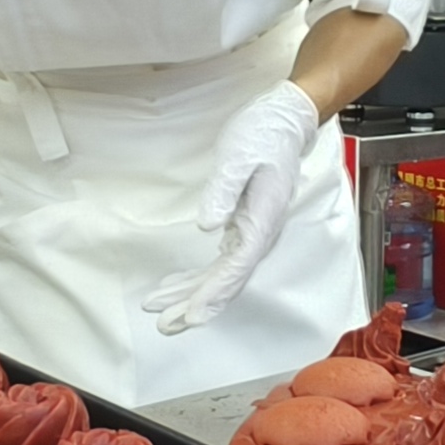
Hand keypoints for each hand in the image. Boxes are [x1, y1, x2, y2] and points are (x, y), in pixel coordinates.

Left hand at [144, 82, 323, 335]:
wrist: (286, 120)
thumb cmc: (265, 134)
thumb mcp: (238, 155)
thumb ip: (224, 191)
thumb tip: (207, 225)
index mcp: (262, 220)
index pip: (236, 268)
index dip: (212, 295)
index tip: (189, 316)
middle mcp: (261, 233)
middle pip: (227, 281)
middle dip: (195, 304)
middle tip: (163, 324)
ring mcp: (253, 232)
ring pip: (222, 275)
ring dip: (191, 293)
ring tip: (158, 306)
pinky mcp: (245, 226)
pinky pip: (221, 262)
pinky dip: (198, 276)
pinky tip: (176, 283)